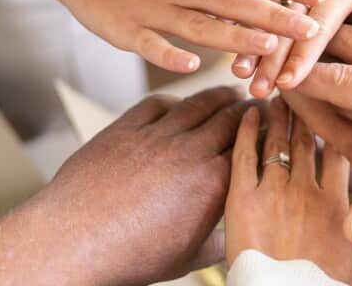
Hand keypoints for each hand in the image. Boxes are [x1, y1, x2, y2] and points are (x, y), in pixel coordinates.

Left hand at [43, 87, 249, 285]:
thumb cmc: (132, 256)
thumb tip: (237, 239)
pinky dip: (174, 100)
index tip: (276, 127)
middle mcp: (189, 152)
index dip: (266, 134)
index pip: (251, 147)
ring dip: (218, 96)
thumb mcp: (188, 258)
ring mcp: (156, 136)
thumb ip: (219, 241)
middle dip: (250, 108)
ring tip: (230, 92)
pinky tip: (180, 103)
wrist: (75, 241)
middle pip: (230, 118)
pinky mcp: (124, 128)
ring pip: (197, 104)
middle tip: (261, 102)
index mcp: (212, 184)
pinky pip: (156, 104)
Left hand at [225, 99, 351, 284]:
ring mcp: (274, 192)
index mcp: (335, 203)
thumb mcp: (348, 254)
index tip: (335, 108)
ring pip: (278, 142)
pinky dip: (247, 132)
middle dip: (306, 114)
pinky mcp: (243, 199)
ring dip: (279, 116)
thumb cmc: (319, 285)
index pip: (338, 152)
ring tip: (280, 95)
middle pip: (307, 141)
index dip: (336, 127)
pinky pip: (244, 156)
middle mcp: (306, 190)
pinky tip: (249, 113)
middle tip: (305, 92)